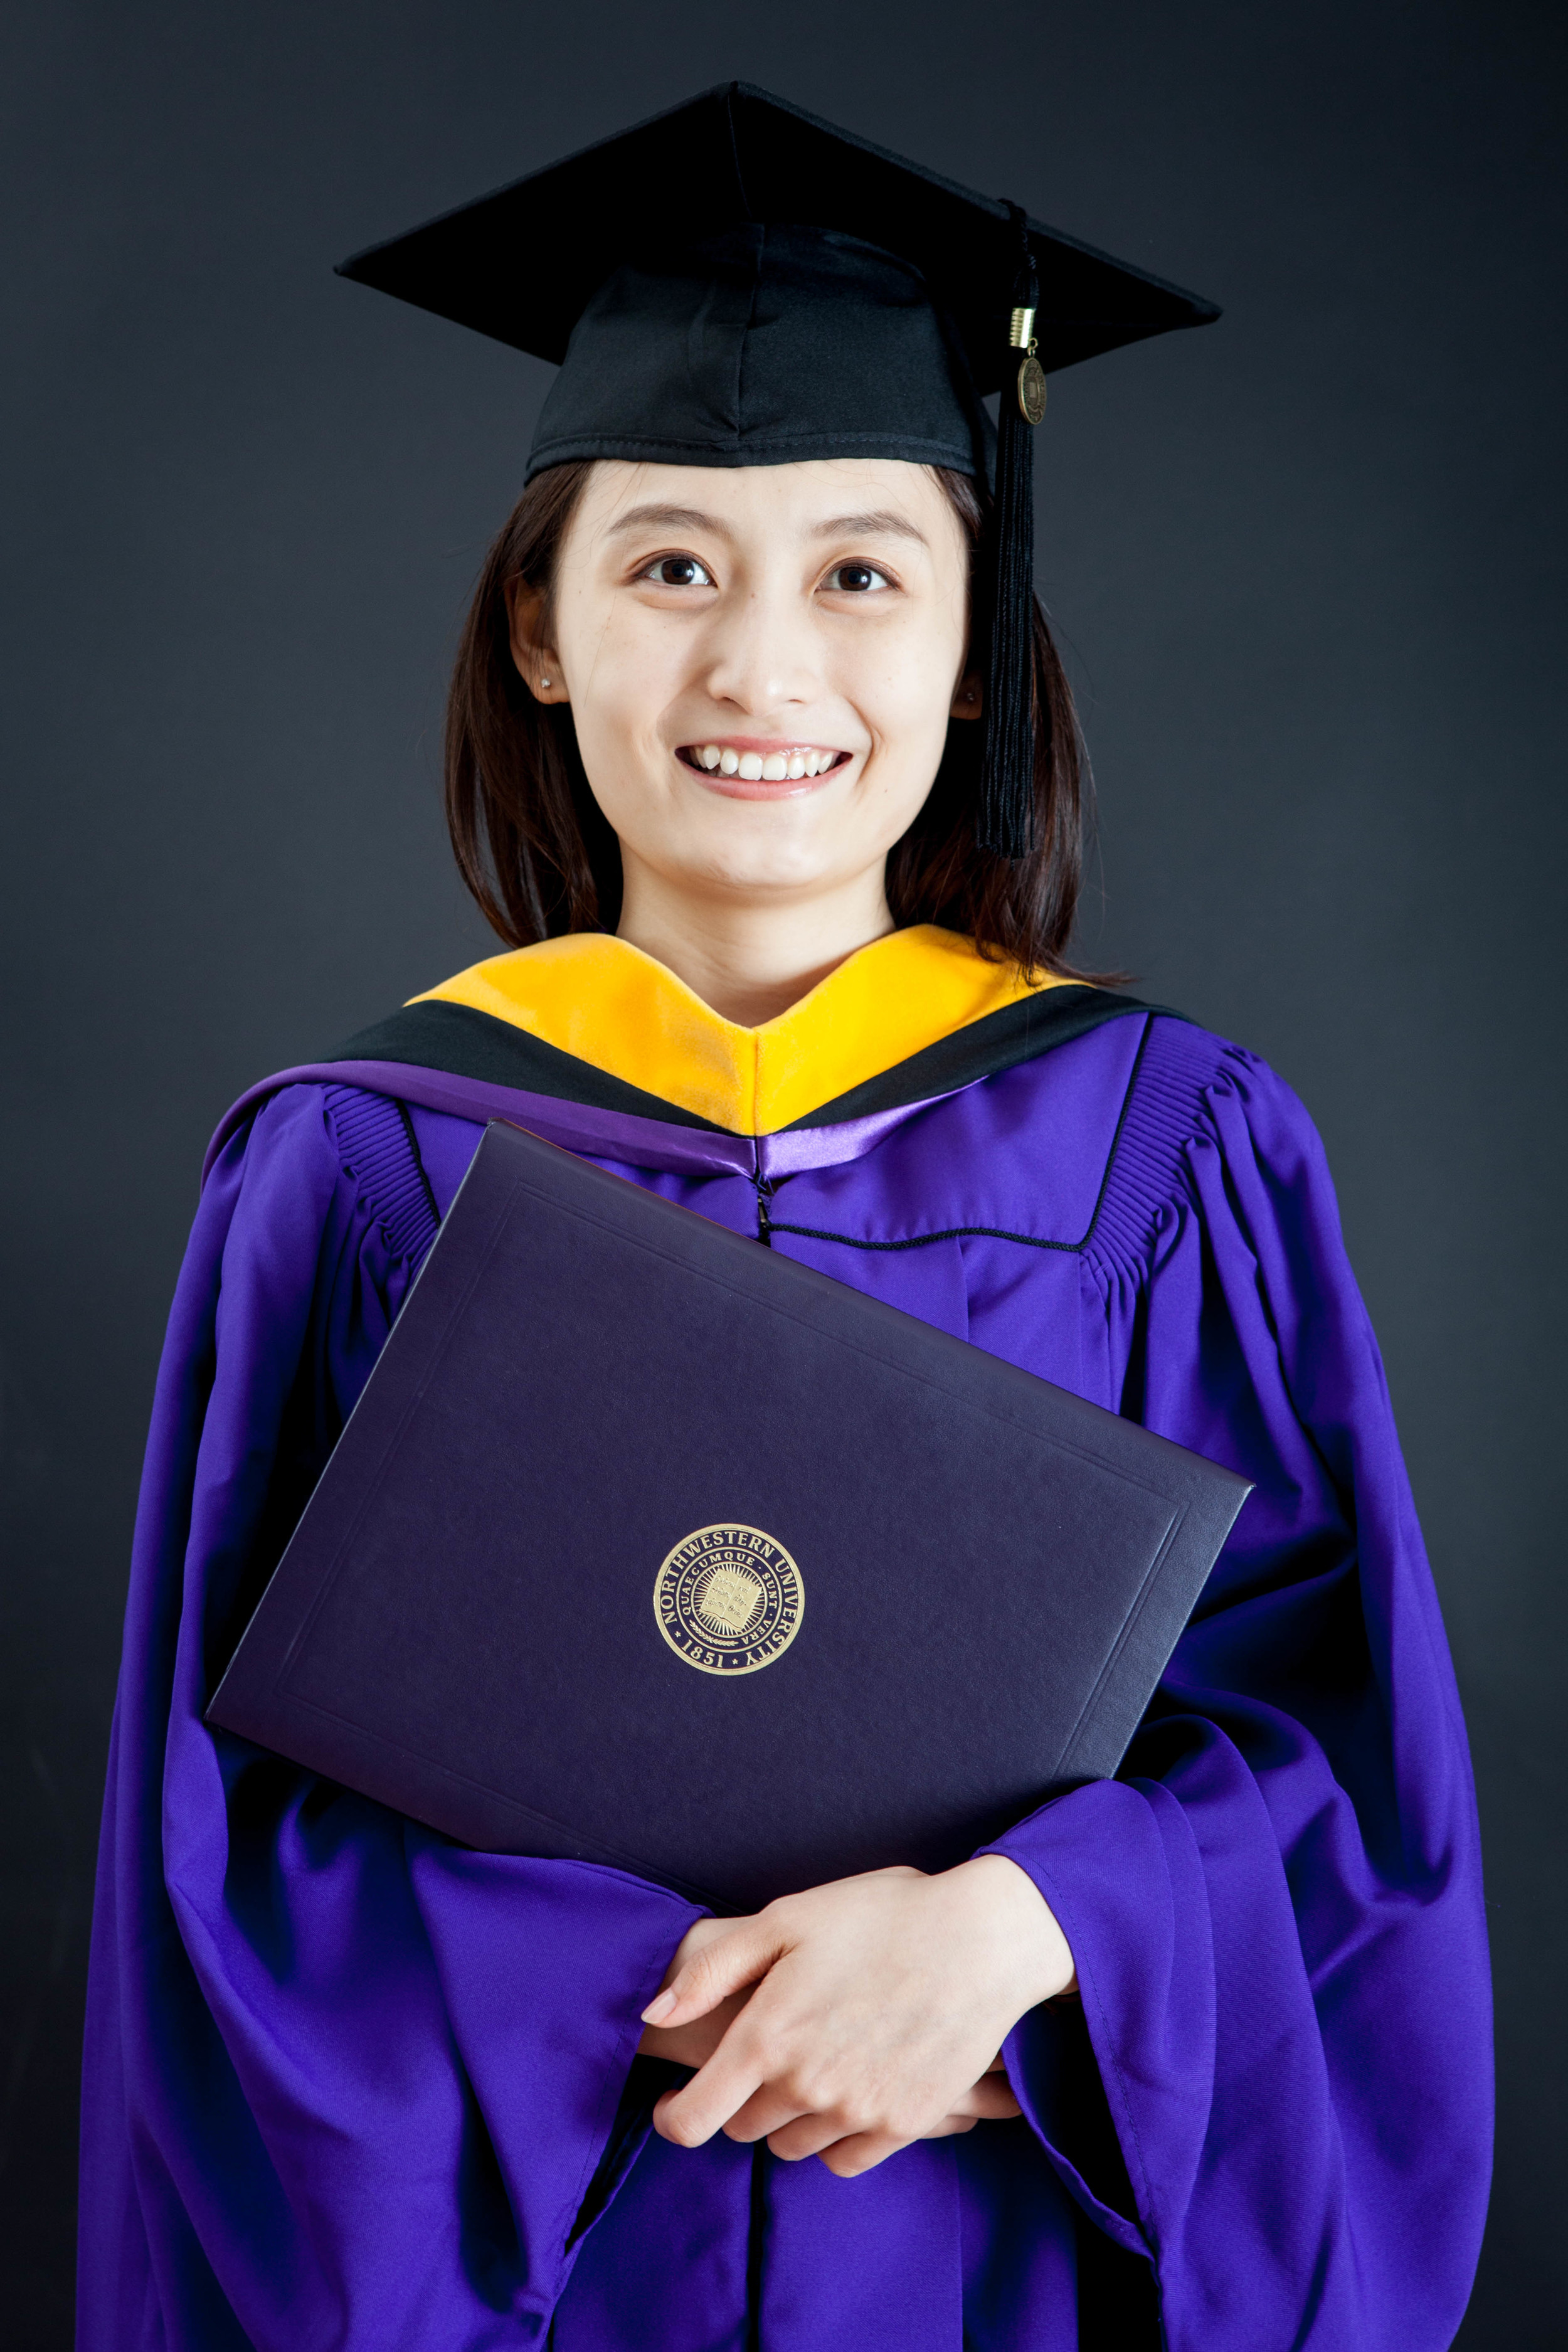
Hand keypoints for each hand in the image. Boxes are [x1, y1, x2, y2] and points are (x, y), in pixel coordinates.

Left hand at [637, 1856, 1074, 2176]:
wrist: (981, 1938)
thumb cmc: (880, 1916)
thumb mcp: (786, 1920)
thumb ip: (712, 1971)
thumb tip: (657, 2013)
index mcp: (767, 2036)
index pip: (694, 2119)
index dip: (673, 2117)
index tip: (675, 2103)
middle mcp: (805, 2086)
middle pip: (744, 2128)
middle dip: (742, 2097)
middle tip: (768, 2053)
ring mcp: (857, 2112)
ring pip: (792, 2144)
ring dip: (791, 2115)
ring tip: (817, 2060)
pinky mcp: (903, 2125)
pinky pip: (844, 2159)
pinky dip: (836, 2133)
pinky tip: (852, 2085)